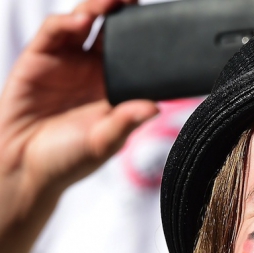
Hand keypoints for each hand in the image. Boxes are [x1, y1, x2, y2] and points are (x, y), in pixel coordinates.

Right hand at [0, 0, 157, 209]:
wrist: (24, 166)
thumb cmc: (67, 160)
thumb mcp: (103, 142)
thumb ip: (126, 122)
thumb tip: (155, 108)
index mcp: (112, 91)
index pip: (133, 57)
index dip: (143, 39)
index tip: (160, 24)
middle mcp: (91, 72)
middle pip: (111, 32)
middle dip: (122, 11)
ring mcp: (66, 62)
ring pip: (84, 23)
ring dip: (97, 7)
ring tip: (111, 1)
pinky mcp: (39, 58)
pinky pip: (55, 32)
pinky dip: (67, 22)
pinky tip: (81, 21)